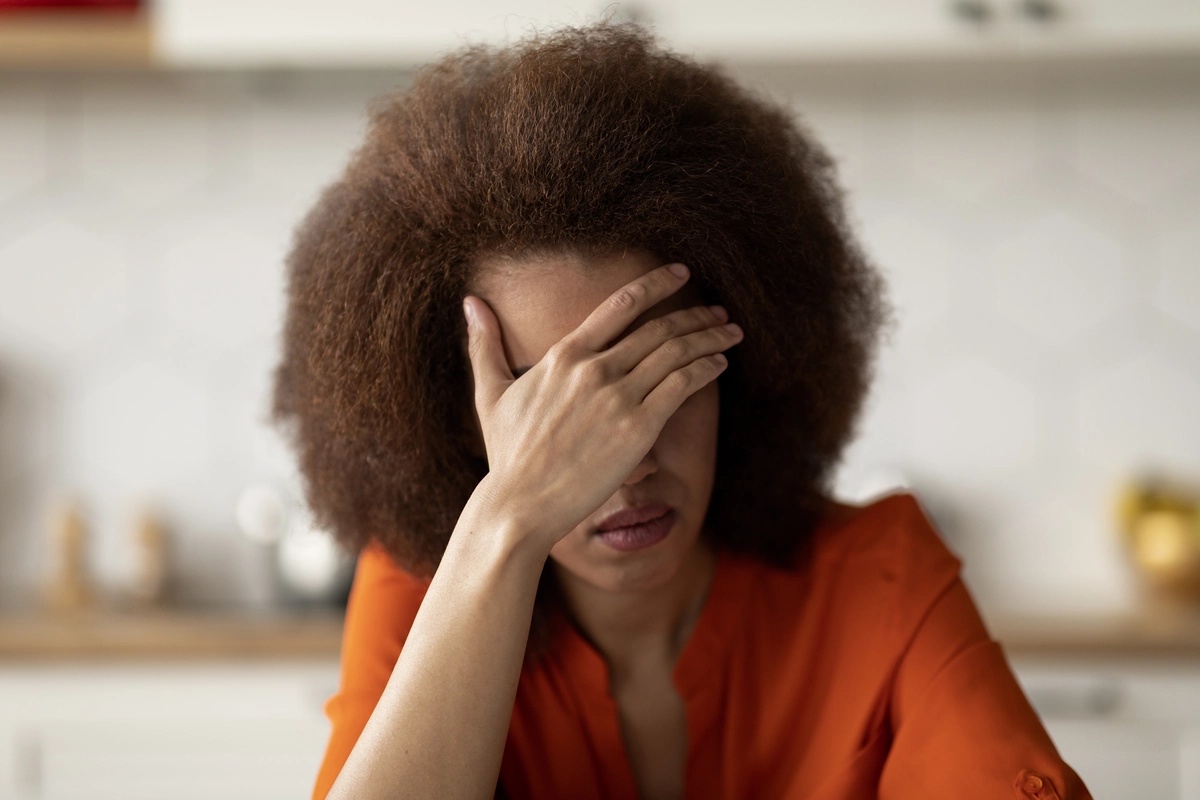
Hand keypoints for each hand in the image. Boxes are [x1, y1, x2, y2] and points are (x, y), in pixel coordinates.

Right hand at [461, 262, 743, 554]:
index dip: (656, 283)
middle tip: (719, 311)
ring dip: (710, 337)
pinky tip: (720, 364)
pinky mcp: (639, 427)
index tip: (680, 273)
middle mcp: (595, 368)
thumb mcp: (490, 392)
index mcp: (565, 354)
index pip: (621, 304)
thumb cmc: (508, 453)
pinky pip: (683, 385)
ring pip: (676, 352)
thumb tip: (470, 302)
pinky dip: (706, 368)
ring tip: (730, 332)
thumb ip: (484, 343)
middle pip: (658, 327)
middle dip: (695, 314)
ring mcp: (618, 396)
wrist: (522, 503)